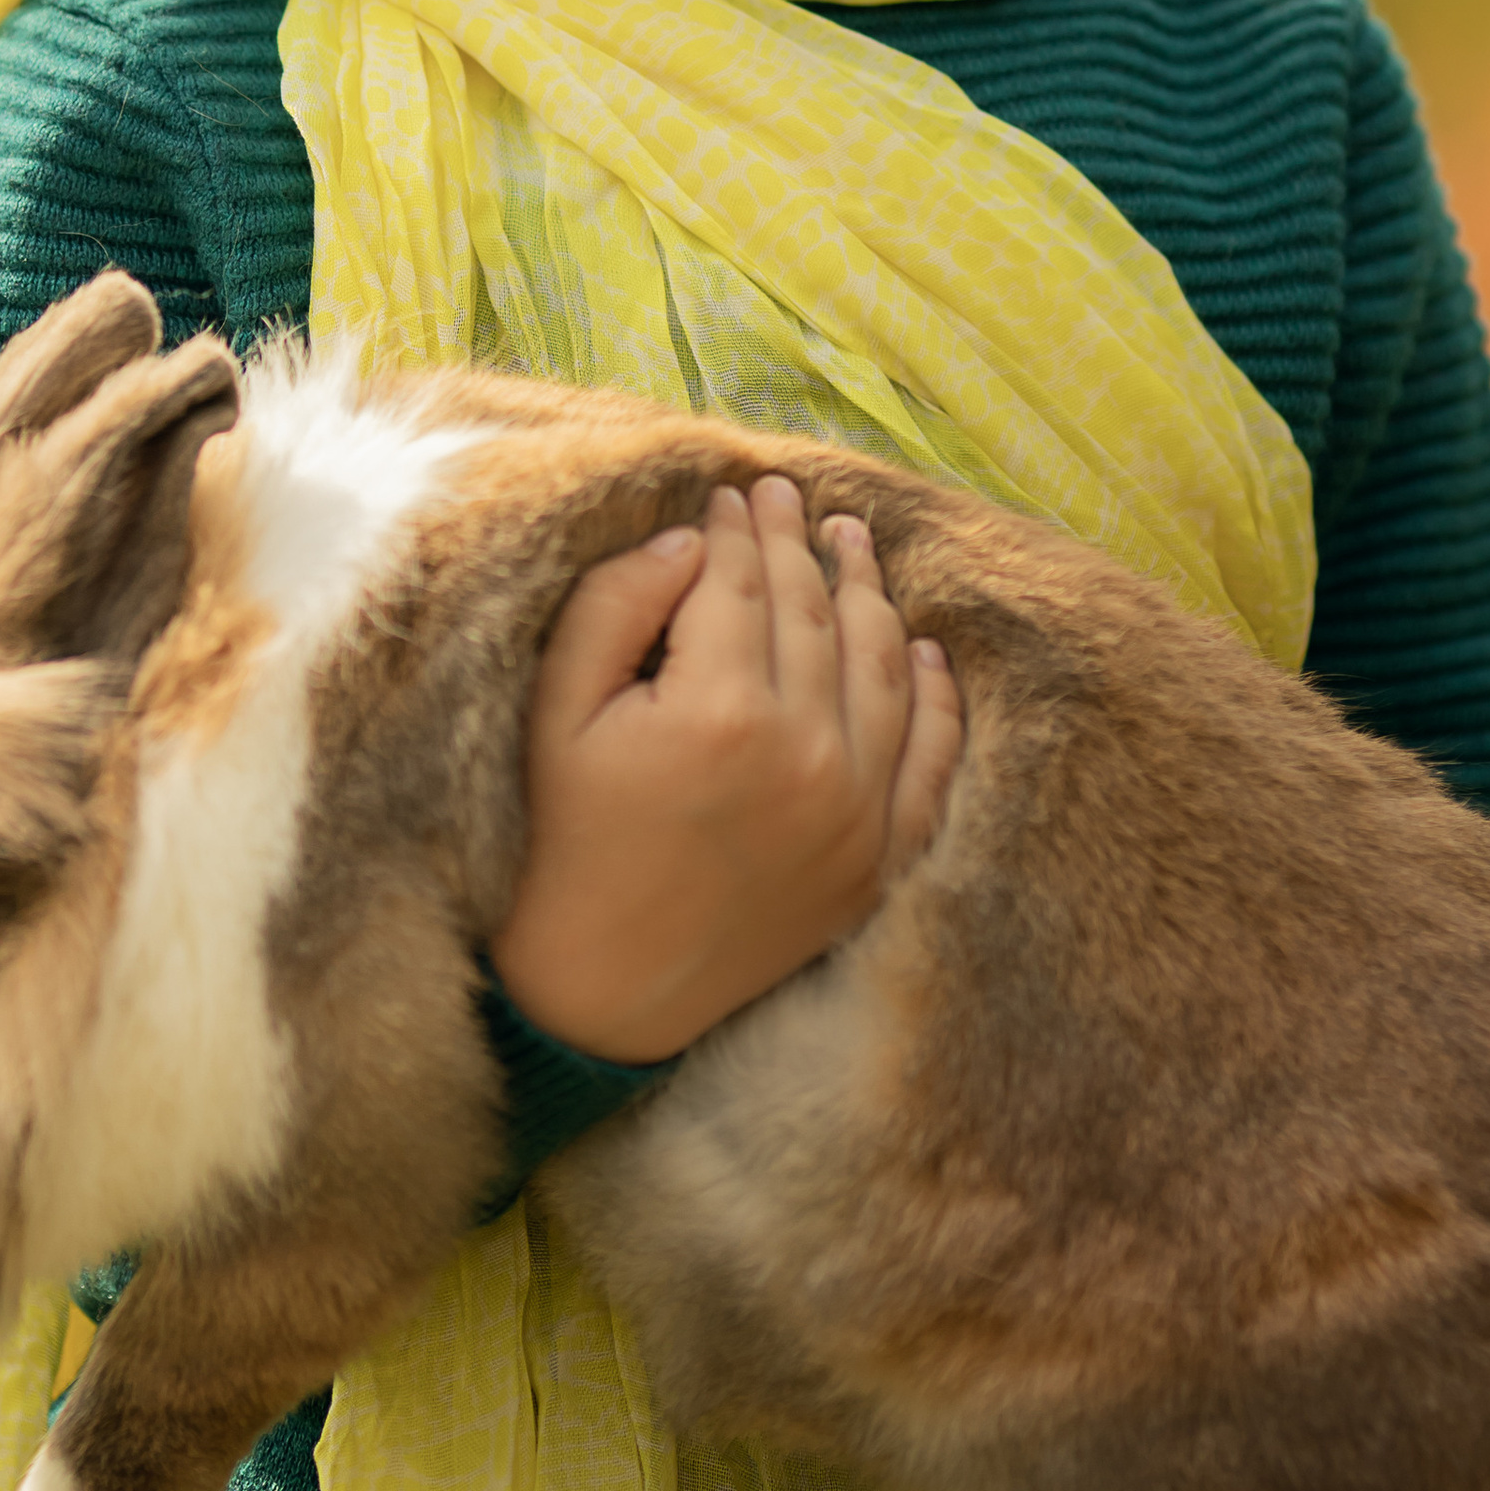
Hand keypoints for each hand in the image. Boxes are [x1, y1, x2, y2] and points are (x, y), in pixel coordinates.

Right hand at [488, 478, 962, 1066]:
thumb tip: (690, 539)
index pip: (742, 581)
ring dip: (871, 596)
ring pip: (882, 669)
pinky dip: (935, 698)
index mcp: (719, 711)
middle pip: (814, 613)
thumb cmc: (556, 846)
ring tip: (853, 545)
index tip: (733, 491)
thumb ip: (615, 607)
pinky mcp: (877, 863)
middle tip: (787, 498)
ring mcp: (855, 813)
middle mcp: (806, 755)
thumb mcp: (554, 716)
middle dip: (798, 545)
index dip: (736, 527)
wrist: (596, 999)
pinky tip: (925, 652)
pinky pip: (929, 761)